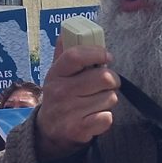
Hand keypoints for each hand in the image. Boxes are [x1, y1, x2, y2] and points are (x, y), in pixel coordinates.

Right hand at [34, 39, 117, 160]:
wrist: (49, 131)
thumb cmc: (60, 97)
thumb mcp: (57, 74)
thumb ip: (65, 53)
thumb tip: (67, 30)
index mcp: (55, 74)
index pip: (76, 55)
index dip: (97, 53)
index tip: (107, 57)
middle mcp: (59, 91)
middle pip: (103, 77)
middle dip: (112, 80)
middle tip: (107, 84)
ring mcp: (68, 111)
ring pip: (110, 98)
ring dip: (108, 100)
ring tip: (96, 102)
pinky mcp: (78, 129)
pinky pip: (107, 117)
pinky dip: (106, 117)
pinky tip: (95, 117)